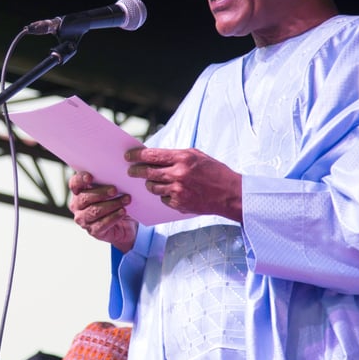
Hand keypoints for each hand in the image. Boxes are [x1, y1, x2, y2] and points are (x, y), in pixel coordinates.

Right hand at [68, 171, 136, 251]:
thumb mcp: (110, 189)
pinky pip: (102, 224)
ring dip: (112, 204)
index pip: (74, 184)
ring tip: (126, 200)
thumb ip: (107, 181)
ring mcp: (84, 220)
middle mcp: (77, 206)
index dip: (80, 180)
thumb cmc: (114, 201)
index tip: (90, 177)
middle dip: (101, 193)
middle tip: (115, 190)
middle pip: (85, 198)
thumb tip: (115, 174)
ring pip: (94, 211)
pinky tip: (122, 212)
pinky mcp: (93, 231)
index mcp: (78, 192)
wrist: (125, 223)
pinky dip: (114, 217)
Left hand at [125, 146, 242, 222]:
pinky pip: (163, 199)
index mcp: (183, 158)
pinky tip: (172, 191)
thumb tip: (154, 156)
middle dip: (135, 171)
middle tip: (130, 171)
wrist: (230, 194)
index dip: (137, 155)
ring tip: (154, 181)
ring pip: (152, 187)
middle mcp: (178, 174)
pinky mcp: (179, 204)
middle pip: (147, 172)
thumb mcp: (196, 156)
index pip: (152, 155)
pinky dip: (164, 195)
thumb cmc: (214, 172)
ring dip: (150, 184)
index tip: (128, 156)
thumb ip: (175, 155)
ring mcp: (178, 191)